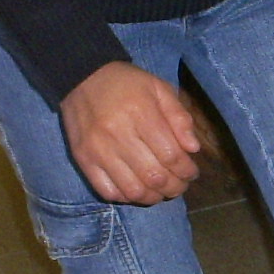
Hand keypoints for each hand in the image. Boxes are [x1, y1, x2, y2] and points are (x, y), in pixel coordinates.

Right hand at [60, 61, 200, 204]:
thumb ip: (179, 117)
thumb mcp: (159, 88)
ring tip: (161, 191)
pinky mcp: (82, 159)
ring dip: (153, 197)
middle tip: (180, 185)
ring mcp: (97, 150)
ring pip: (133, 190)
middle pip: (154, 177)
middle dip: (175, 187)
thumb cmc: (126, 83)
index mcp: (140, 113)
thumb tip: (193, 149)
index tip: (192, 172)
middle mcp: (117, 134)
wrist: (80, 76)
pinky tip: (137, 189)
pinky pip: (108, 191)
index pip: (171, 155)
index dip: (186, 170)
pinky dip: (127, 197)